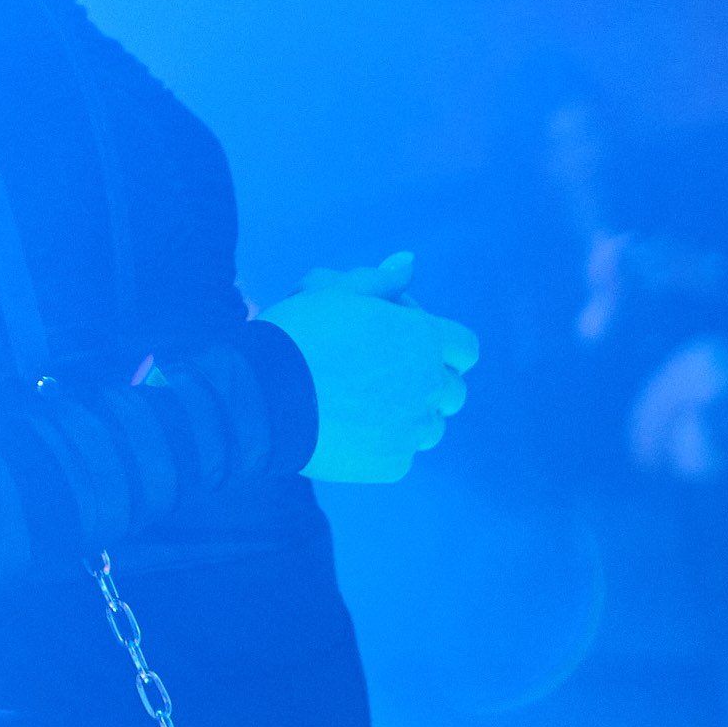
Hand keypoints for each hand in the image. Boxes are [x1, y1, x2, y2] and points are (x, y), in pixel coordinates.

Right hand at [259, 254, 478, 484]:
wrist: (261, 397)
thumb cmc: (298, 335)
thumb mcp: (335, 292)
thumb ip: (380, 280)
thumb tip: (408, 262)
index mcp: (423, 339)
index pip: (466, 348)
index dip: (444, 347)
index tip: (412, 347)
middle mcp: (428, 386)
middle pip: (452, 392)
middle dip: (427, 384)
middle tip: (384, 378)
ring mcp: (412, 429)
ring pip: (430, 428)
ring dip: (409, 417)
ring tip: (365, 407)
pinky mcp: (392, 464)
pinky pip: (400, 456)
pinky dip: (382, 445)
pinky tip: (349, 431)